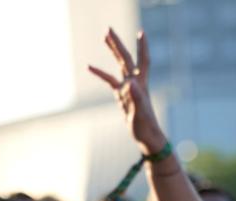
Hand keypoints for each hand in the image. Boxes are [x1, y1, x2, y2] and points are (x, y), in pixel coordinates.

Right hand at [88, 29, 166, 154]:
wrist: (146, 137)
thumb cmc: (146, 126)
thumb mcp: (140, 112)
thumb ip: (136, 97)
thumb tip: (129, 83)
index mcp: (141, 84)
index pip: (143, 61)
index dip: (142, 47)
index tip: (140, 32)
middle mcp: (135, 82)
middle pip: (126, 58)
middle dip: (118, 43)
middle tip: (108, 29)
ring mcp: (127, 88)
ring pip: (119, 65)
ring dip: (112, 51)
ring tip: (104, 37)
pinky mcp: (121, 95)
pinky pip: (109, 81)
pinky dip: (100, 73)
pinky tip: (89, 66)